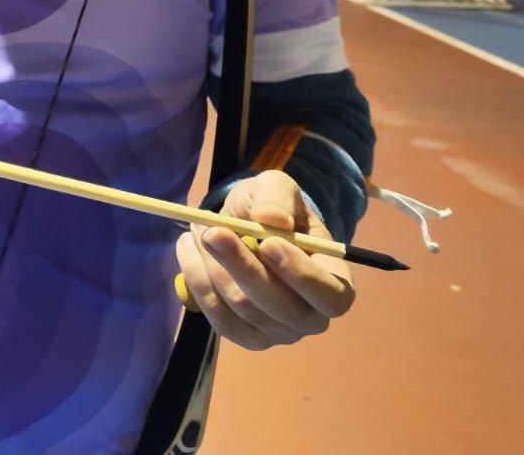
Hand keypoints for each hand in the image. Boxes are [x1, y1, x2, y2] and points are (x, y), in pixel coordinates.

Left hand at [175, 169, 354, 350]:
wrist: (243, 226)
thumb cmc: (270, 208)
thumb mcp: (276, 187)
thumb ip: (277, 197)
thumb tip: (272, 221)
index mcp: (334, 280)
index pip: (332, 297)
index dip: (303, 276)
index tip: (268, 243)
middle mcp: (312, 316)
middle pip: (281, 308)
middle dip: (242, 267)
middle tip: (212, 231)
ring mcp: (279, 332)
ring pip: (243, 309)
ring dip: (215, 267)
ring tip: (200, 231)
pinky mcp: (246, 336)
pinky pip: (219, 318)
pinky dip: (198, 282)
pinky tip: (188, 250)